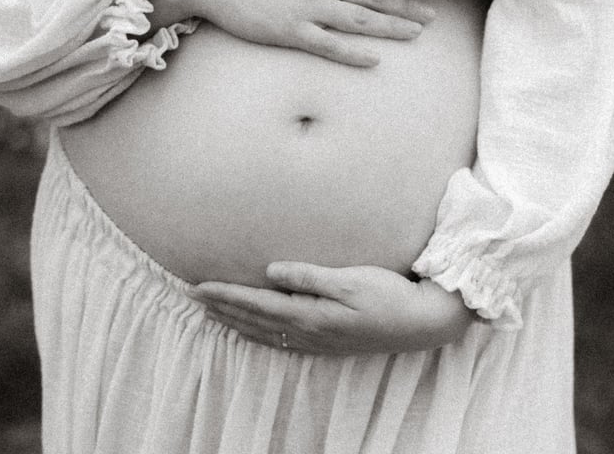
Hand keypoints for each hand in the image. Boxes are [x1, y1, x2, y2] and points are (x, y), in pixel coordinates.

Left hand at [188, 261, 474, 354]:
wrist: (420, 321)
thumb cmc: (387, 294)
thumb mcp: (350, 280)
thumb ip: (308, 276)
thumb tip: (270, 272)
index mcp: (310, 314)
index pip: (256, 303)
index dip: (225, 296)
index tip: (198, 286)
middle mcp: (308, 331)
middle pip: (254, 320)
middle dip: (222, 309)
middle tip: (193, 297)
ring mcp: (317, 340)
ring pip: (263, 333)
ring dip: (235, 322)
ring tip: (212, 314)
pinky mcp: (327, 342)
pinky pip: (280, 341)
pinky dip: (258, 335)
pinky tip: (253, 332)